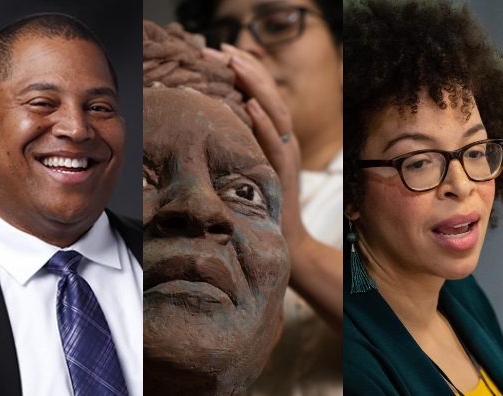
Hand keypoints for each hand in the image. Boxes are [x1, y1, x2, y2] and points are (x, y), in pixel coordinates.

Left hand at [203, 45, 306, 246]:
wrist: (288, 239)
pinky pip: (276, 142)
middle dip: (245, 68)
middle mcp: (285, 138)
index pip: (263, 92)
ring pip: (276, 110)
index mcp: (276, 134)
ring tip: (234, 65)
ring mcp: (288, 153)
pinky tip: (251, 106)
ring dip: (254, 85)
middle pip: (270, 93)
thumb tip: (214, 121)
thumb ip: (241, 143)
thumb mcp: (251, 165)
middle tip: (220, 49)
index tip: (222, 50)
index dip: (245, 69)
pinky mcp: (287, 171)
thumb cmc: (263, 203)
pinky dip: (264, 122)